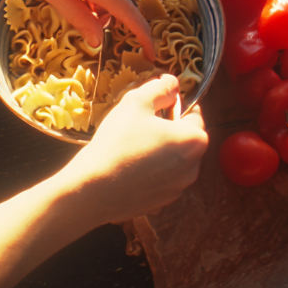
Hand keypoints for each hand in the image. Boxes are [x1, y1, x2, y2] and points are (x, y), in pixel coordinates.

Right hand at [65, 75, 208, 223]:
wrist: (93, 189)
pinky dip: (150, 174)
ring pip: (174, 162)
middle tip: (140, 126)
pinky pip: (160, 181)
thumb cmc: (118, 141)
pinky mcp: (162, 204)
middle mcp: (193, 168)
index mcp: (194, 140)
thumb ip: (160, 89)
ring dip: (160, 153)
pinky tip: (128, 170)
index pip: (194, 115)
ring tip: (132, 148)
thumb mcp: (136, 102)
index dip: (175, 106)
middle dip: (168, 130)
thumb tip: (173, 82)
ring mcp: (178, 189)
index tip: (155, 107)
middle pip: (185, 140)